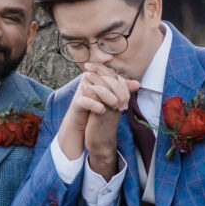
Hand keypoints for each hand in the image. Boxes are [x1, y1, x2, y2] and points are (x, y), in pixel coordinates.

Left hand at [76, 64, 138, 178]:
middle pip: (113, 80)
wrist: (101, 141)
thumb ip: (104, 91)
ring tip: (85, 75)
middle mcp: (118, 101)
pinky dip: (92, 92)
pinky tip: (83, 87)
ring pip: (108, 89)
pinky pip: (100, 100)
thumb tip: (98, 75)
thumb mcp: (104, 105)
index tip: (91, 64)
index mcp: (120, 97)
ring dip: (96, 80)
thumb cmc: (101, 121)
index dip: (103, 69)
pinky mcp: (104, 116)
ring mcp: (112, 108)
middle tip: (87, 66)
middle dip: (100, 71)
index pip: (115, 77)